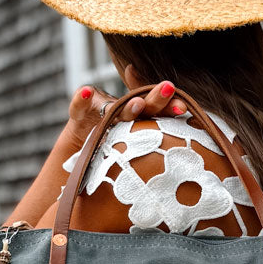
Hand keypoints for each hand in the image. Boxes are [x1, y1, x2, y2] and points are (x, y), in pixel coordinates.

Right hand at [66, 81, 186, 144]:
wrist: (79, 149)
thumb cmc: (110, 148)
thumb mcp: (131, 151)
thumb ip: (151, 148)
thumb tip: (174, 174)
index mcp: (139, 119)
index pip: (157, 110)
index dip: (169, 107)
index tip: (183, 108)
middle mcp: (122, 111)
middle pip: (141, 104)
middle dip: (155, 98)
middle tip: (168, 89)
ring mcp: (100, 111)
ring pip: (115, 107)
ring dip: (126, 106)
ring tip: (137, 104)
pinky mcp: (79, 114)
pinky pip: (79, 106)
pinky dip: (81, 99)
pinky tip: (86, 92)